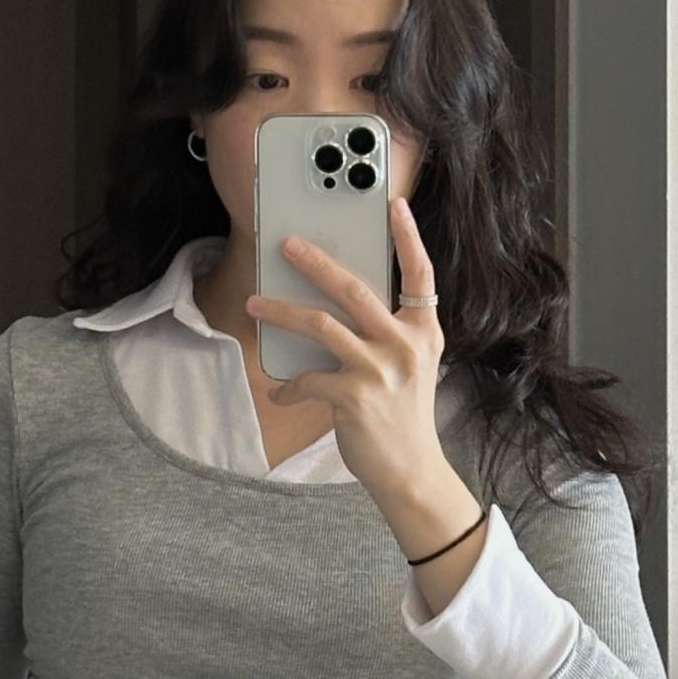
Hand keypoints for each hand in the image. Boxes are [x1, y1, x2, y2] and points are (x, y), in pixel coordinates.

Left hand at [243, 194, 445, 499]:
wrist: (411, 472)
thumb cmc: (403, 417)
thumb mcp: (409, 368)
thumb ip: (386, 335)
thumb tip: (332, 307)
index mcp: (423, 332)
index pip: (420, 275)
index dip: (408, 238)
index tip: (393, 206)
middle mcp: (405, 345)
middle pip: (354, 289)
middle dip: (316, 262)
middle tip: (286, 244)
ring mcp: (380, 370)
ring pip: (320, 324)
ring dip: (281, 311)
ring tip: (254, 301)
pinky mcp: (354, 397)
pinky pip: (308, 378)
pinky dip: (289, 386)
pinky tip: (280, 393)